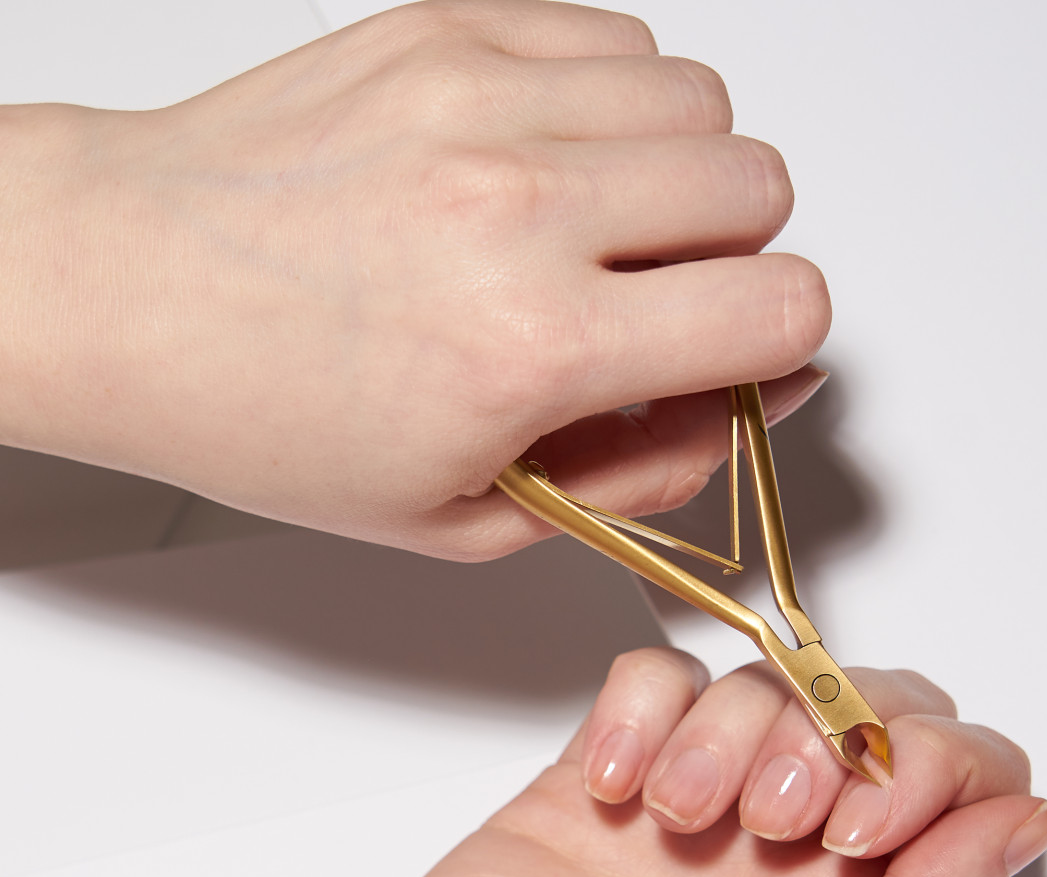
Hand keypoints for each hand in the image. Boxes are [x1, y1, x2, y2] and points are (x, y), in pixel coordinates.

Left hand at [2, 0, 829, 558]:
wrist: (124, 292)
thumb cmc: (269, 416)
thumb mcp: (465, 518)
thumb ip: (635, 473)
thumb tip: (741, 404)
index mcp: (530, 349)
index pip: (782, 309)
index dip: (783, 344)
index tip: (734, 357)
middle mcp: (520, 206)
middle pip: (761, 188)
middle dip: (735, 260)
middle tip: (654, 301)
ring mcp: (482, 99)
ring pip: (703, 103)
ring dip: (680, 177)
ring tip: (597, 229)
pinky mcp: (446, 31)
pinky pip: (618, 41)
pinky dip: (615, 106)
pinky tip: (549, 162)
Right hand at [115, 649, 1046, 876]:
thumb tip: (1028, 820)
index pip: (960, 787)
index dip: (934, 771)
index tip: (862, 823)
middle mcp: (778, 861)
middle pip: (868, 709)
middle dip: (830, 733)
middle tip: (772, 814)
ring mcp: (689, 807)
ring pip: (761, 680)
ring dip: (728, 730)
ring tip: (671, 816)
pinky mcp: (600, 769)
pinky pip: (656, 676)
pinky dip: (643, 708)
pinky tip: (611, 787)